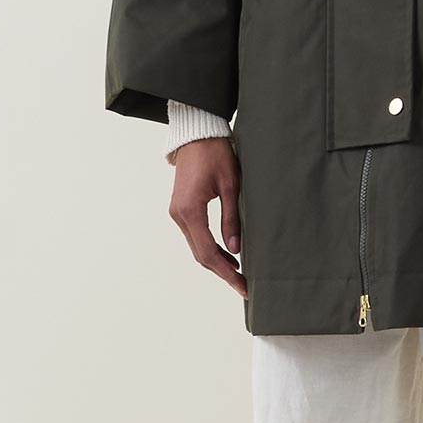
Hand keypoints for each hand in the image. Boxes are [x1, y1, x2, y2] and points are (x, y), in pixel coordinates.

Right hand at [168, 137, 244, 297]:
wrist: (196, 135)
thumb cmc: (216, 155)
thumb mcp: (231, 186)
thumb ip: (232, 219)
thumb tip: (236, 249)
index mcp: (190, 210)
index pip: (208, 252)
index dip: (226, 272)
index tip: (243, 285)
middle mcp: (179, 215)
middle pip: (200, 255)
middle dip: (223, 273)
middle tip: (245, 287)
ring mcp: (178, 213)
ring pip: (197, 248)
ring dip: (217, 263)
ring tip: (240, 275)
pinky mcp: (181, 210)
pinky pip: (196, 237)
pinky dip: (211, 249)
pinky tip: (229, 256)